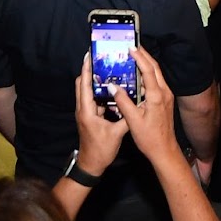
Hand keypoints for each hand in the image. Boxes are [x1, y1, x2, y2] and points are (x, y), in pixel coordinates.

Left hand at [74, 53, 128, 171]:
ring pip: (87, 91)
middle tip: (101, 57)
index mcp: (86, 111)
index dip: (86, 69)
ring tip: (109, 69)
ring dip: (95, 80)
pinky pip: (94, 99)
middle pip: (82, 84)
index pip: (83, 84)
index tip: (90, 54)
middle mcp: (83, 109)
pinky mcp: (90, 116)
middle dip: (89, 70)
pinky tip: (113, 88)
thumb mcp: (117, 134)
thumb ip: (126, 116)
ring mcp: (86, 112)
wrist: (91, 165)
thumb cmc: (101, 150)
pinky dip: (101, 91)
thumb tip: (137, 101)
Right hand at [112, 44, 185, 168]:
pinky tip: (138, 74)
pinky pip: (156, 81)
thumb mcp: (133, 121)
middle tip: (132, 46)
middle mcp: (164, 92)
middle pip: (154, 68)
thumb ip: (123, 102)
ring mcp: (166, 95)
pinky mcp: (164, 99)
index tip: (131, 47)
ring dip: (146, 63)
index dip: (140, 57)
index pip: (148, 70)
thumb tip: (113, 86)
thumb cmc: (150, 138)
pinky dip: (147, 73)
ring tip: (134, 56)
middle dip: (144, 55)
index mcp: (157, 96)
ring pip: (156, 74)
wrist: (164, 149)